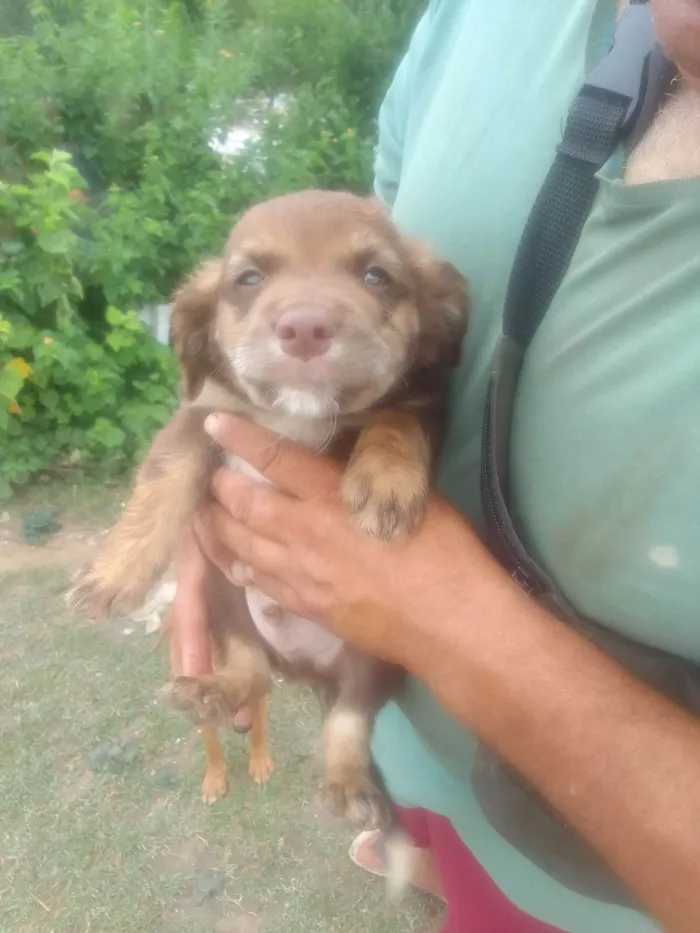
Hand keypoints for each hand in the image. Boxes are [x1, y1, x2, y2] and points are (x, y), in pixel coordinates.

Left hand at [194, 413, 503, 675]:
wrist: (448, 623)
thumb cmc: (444, 550)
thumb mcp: (405, 496)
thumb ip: (363, 482)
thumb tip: (340, 471)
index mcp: (332, 496)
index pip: (274, 457)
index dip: (240, 437)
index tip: (215, 424)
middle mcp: (305, 532)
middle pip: (245, 504)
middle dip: (221, 487)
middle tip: (210, 476)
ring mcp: (301, 574)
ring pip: (242, 545)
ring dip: (218, 527)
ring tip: (205, 515)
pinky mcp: (306, 607)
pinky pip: (260, 583)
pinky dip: (241, 566)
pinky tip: (235, 561)